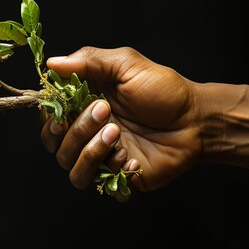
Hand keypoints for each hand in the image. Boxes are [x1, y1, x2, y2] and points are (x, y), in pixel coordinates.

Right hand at [40, 47, 202, 198]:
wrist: (197, 119)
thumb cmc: (163, 89)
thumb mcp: (126, 64)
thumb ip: (88, 61)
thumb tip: (51, 63)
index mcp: (83, 108)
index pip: (50, 119)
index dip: (50, 118)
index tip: (62, 111)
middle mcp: (89, 135)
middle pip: (57, 147)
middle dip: (75, 131)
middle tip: (104, 111)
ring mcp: (104, 159)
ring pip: (74, 172)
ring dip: (90, 153)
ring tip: (117, 134)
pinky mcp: (121, 179)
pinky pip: (104, 187)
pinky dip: (115, 174)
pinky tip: (133, 160)